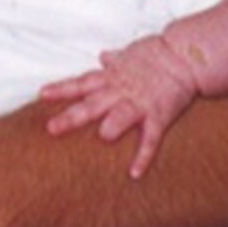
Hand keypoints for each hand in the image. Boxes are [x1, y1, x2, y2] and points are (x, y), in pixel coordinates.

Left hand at [40, 34, 200, 177]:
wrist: (185, 56)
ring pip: (122, 115)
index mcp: (112, 78)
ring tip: (102, 137)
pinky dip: (143, 156)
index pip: (81, 83)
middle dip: (72, 116)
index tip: (42, 95)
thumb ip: (114, 60)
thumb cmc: (156, 55)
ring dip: (112, 125)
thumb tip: (103, 56)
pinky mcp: (160, 115)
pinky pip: (151, 138)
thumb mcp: (130, 54)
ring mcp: (140, 103)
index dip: (62, 89)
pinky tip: (134, 173)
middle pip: (92, 104)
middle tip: (52, 128)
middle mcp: (121, 91)